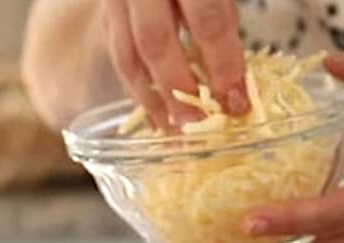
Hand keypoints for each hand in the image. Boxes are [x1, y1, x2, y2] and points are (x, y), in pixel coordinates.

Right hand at [101, 0, 249, 129]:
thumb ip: (224, 18)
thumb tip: (233, 81)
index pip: (206, 18)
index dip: (223, 62)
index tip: (235, 99)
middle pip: (155, 42)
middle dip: (178, 90)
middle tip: (196, 125)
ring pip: (126, 54)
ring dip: (150, 98)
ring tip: (171, 128)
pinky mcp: (107, 12)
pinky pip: (117, 51)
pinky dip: (136, 85)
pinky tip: (153, 107)